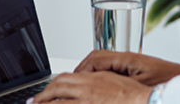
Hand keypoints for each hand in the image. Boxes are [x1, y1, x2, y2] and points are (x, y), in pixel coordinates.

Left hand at [29, 71, 152, 102]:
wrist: (146, 101)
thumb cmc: (133, 94)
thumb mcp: (112, 80)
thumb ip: (95, 81)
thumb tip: (84, 82)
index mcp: (91, 79)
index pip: (63, 79)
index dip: (50, 86)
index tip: (44, 93)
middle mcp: (87, 90)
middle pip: (56, 89)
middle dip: (41, 97)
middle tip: (33, 103)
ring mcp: (88, 102)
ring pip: (59, 102)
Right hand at [74, 50, 179, 85]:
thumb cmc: (167, 82)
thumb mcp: (139, 85)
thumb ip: (118, 83)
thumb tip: (98, 83)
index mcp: (126, 58)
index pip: (95, 58)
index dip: (81, 69)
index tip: (73, 79)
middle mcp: (127, 56)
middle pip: (97, 57)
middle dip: (83, 68)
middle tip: (74, 81)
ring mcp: (131, 61)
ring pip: (104, 61)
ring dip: (92, 70)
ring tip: (83, 83)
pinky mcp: (136, 67)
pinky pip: (113, 66)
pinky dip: (102, 73)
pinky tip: (101, 84)